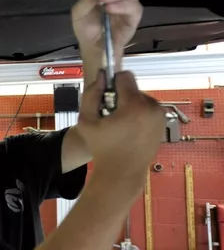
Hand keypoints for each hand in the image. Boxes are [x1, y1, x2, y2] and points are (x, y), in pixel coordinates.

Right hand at [76, 70, 164, 185]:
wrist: (122, 173)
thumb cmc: (102, 148)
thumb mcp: (86, 120)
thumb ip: (90, 94)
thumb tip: (101, 76)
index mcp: (135, 105)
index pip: (124, 76)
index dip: (112, 84)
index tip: (106, 99)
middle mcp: (152, 108)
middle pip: (133, 88)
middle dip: (121, 97)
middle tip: (110, 116)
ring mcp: (160, 116)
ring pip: (141, 97)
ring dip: (129, 105)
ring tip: (119, 124)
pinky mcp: (163, 123)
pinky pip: (148, 108)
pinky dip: (138, 114)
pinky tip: (129, 129)